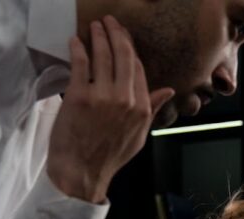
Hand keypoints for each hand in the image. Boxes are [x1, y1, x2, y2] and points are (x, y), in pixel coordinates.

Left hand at [47, 16, 174, 202]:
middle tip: (110, 22)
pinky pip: (80, 64)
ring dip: (98, 36)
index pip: (139, 70)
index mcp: (141, 108)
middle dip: (116, 34)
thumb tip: (168, 91)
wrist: (82, 172)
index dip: (131, 50)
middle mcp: (125, 99)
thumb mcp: (139, 136)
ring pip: (103, 56)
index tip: (124, 39)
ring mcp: (102, 96)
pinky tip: (76, 41)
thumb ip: (151, 110)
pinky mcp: (79, 96)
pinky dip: (78, 49)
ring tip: (95, 25)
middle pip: (123, 56)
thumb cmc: (108, 156)